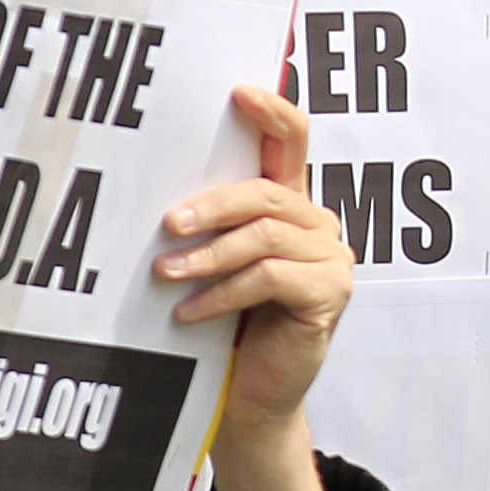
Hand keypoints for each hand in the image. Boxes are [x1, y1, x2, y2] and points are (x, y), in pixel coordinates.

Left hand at [161, 84, 352, 490]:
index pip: (293, 141)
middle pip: (269, 192)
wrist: (250, 399)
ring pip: (267, 235)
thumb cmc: (226, 329)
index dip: (271, 112)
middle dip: (214, 203)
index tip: (237, 91)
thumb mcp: (214, 265)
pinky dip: (223, 293)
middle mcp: (318, 225)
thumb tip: (159, 194)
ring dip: (210, 255)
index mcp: (291, 206)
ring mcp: (330, 261)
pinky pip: (271, 277)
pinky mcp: (328, 296)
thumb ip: (209, 226)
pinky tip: (189, 313)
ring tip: (165, 274)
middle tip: (168, 224)